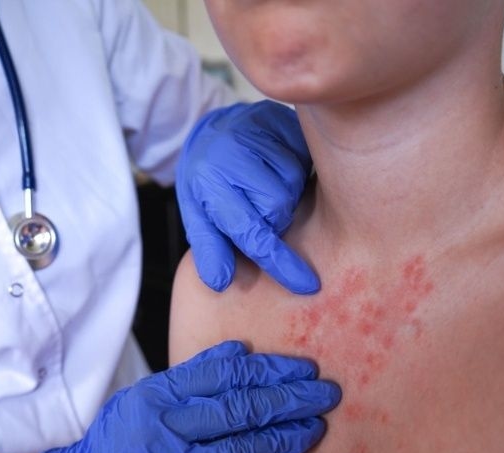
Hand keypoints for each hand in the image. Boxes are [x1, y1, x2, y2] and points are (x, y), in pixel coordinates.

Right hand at [28, 340, 340, 452]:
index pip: (222, 374)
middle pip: (239, 408)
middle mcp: (165, 428)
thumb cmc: (121, 440)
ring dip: (285, 438)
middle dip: (289, 399)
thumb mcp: (143, 397)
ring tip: (316, 427)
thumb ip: (189, 376)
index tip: (302, 367)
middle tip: (326, 394)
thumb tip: (239, 352)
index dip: (269, 369)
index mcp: (156, 395)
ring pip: (241, 449)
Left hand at [176, 100, 318, 293]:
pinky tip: (279, 165)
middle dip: (275, 217)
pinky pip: (304, 157)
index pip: (248, 230)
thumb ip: (210, 246)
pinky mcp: (280, 118)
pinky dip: (297, 168)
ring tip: (267, 183)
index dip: (278, 260)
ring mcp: (255, 129)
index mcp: (206, 181)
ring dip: (287, 192)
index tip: (305, 284)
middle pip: (278, 206)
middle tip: (260, 208)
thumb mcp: (198, 214)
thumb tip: (220, 281)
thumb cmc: (208, 181)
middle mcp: (228, 152)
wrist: (214, 130)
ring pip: (294, 182)